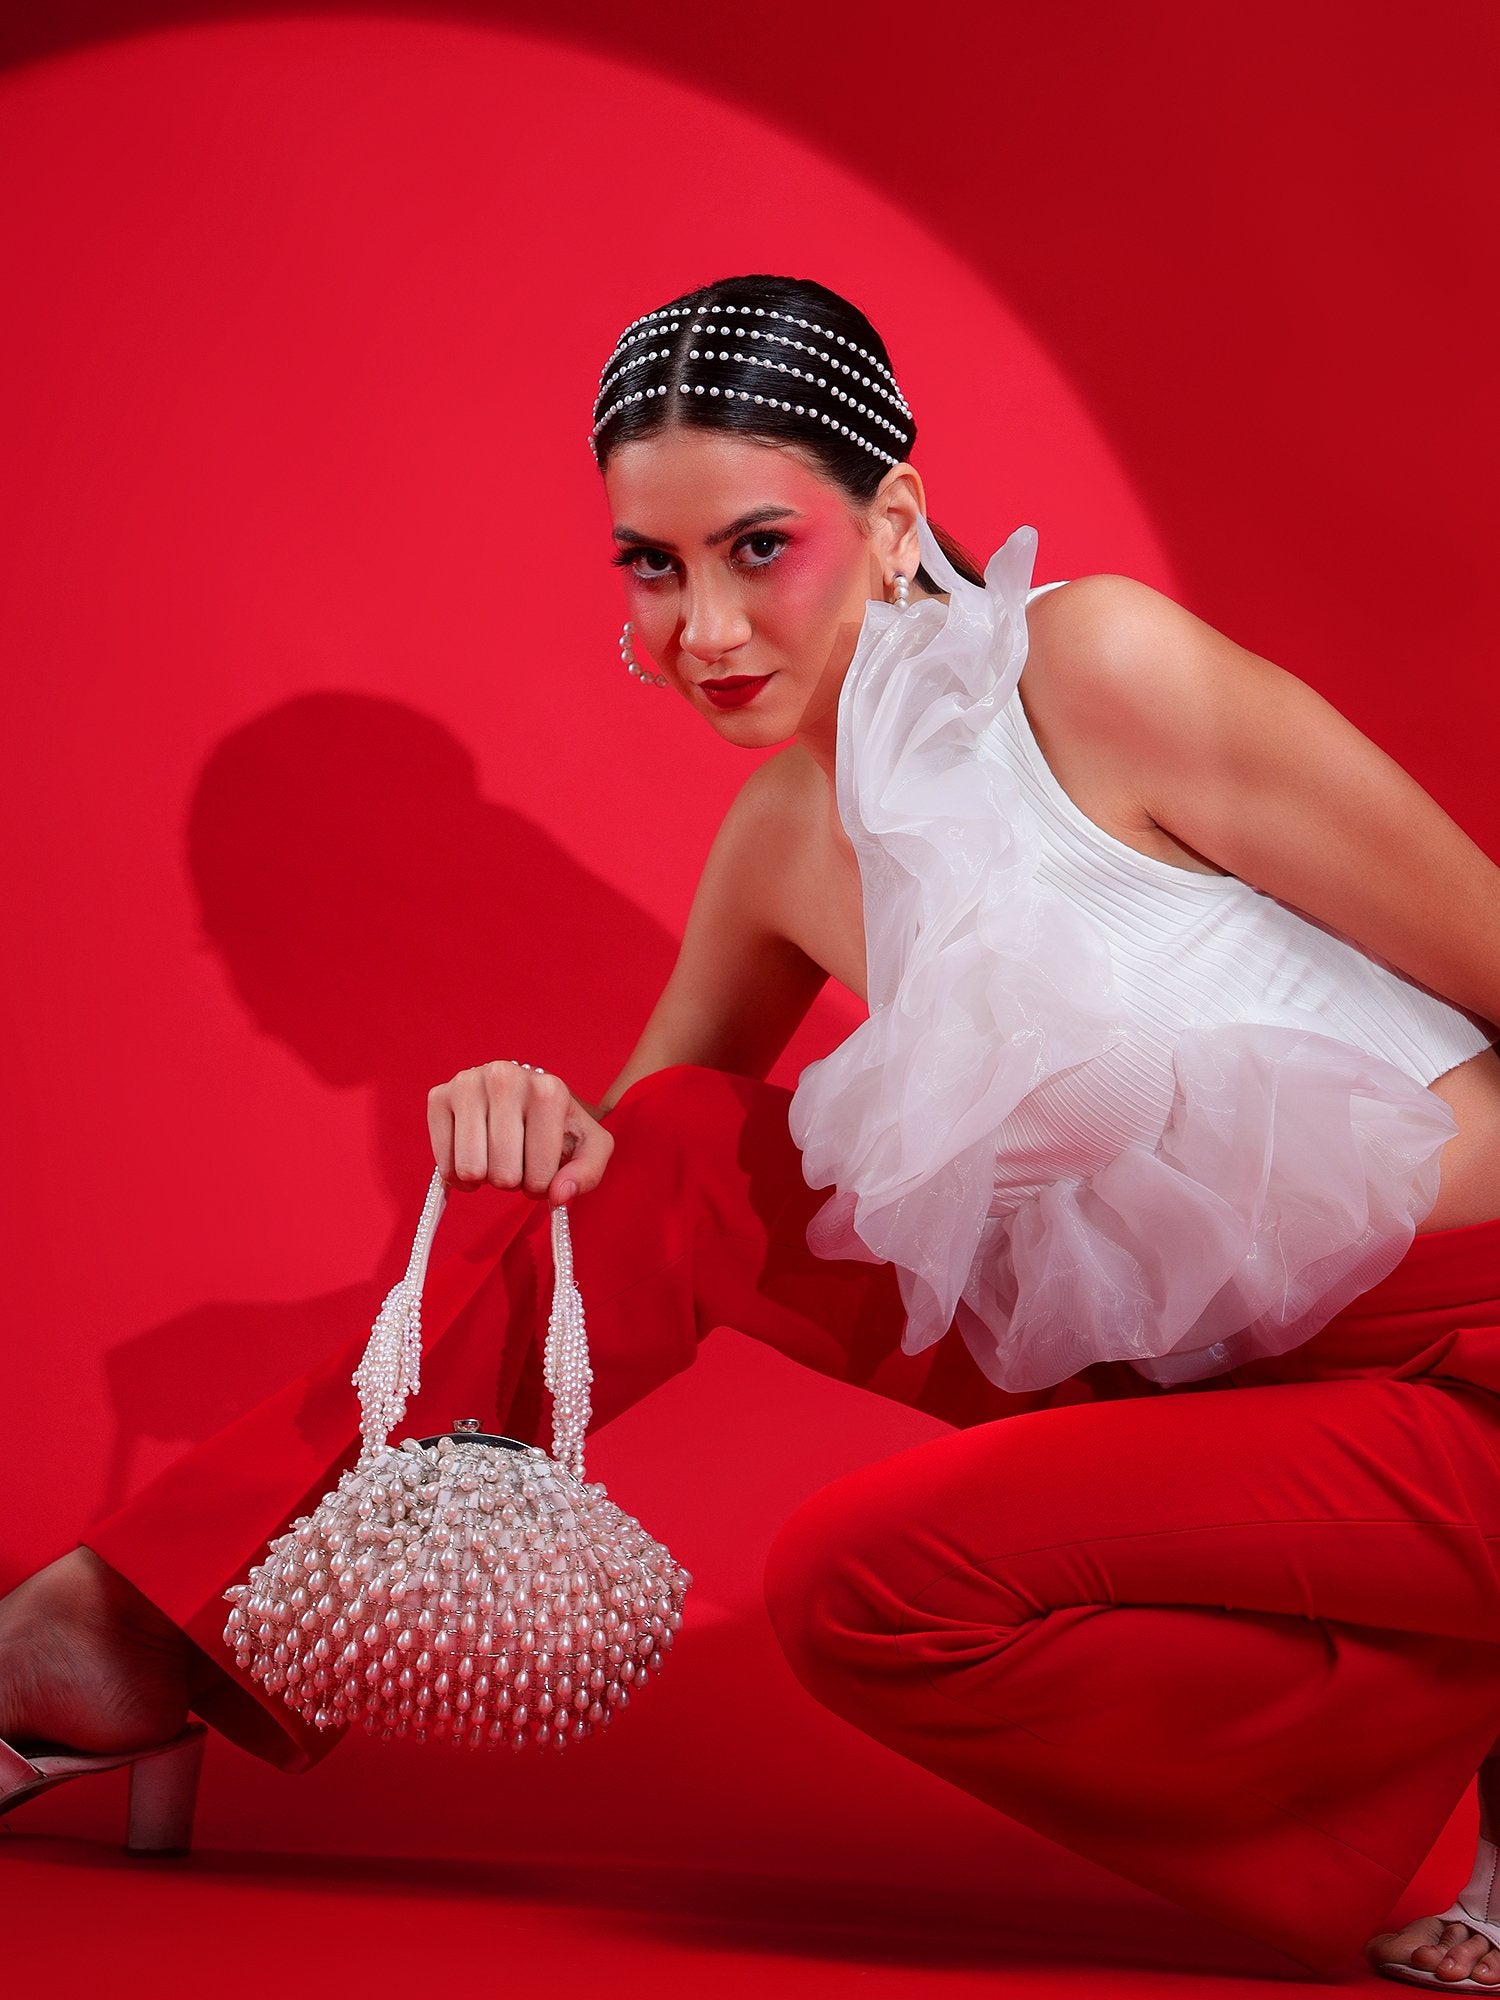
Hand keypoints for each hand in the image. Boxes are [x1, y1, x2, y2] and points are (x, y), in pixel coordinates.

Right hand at [426, 1061, 614, 1205]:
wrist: (528, 1093)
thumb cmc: (558, 1125)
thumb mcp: (590, 1147)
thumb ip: (587, 1174)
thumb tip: (559, 1195)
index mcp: (547, 1090)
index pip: (539, 1175)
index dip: (541, 1186)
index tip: (542, 1170)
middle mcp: (505, 1078)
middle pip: (502, 1175)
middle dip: (512, 1181)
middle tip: (517, 1163)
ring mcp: (468, 1083)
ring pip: (470, 1169)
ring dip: (485, 1177)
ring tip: (497, 1157)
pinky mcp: (439, 1096)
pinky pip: (443, 1162)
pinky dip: (457, 1174)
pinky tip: (474, 1156)